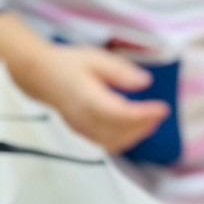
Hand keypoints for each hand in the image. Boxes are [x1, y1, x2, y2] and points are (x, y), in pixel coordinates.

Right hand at [28, 45, 170, 153]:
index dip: (144, 114)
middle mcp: (84, 119)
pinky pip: (106, 143)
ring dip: (136, 134)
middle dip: (144, 125)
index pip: (120, 114)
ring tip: (152, 120)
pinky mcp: (83, 133)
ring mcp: (82, 129)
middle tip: (160, 113)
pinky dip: (125, 139)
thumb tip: (144, 82)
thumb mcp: (97, 59)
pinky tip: (135, 128)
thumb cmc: (69, 65)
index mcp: (87, 99)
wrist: (42, 76)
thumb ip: (121, 71)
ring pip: (114, 142)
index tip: (162, 108)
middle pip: (119, 132)